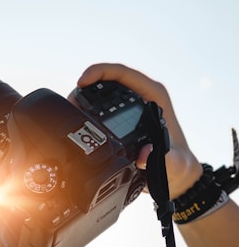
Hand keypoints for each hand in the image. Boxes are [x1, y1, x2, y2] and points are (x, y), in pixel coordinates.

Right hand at [75, 63, 201, 198]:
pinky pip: (102, 107)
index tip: (83, 81)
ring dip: (85, 97)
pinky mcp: (124, 118)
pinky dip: (88, 110)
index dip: (100, 72)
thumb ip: (165, 159)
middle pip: (109, 80)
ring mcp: (132, 107)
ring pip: (103, 92)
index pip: (124, 74)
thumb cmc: (178, 165)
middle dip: (87, 85)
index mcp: (154, 96)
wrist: (176, 174)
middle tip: (71, 100)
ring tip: (70, 110)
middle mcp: (142, 97)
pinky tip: (78, 119)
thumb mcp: (174, 164)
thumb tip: (144, 154)